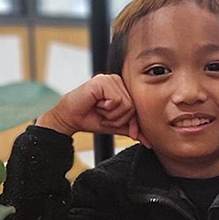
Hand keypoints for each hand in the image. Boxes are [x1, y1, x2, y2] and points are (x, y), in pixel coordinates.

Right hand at [36, 74, 150, 147]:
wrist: (69, 119)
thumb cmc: (91, 119)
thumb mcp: (115, 125)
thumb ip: (132, 129)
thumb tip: (149, 141)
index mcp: (122, 88)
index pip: (138, 107)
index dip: (134, 123)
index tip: (132, 134)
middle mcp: (118, 81)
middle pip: (133, 107)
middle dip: (118, 119)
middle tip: (104, 117)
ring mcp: (110, 79)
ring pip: (127, 105)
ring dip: (111, 115)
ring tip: (99, 110)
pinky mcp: (102, 81)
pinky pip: (117, 100)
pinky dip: (107, 108)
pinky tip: (96, 104)